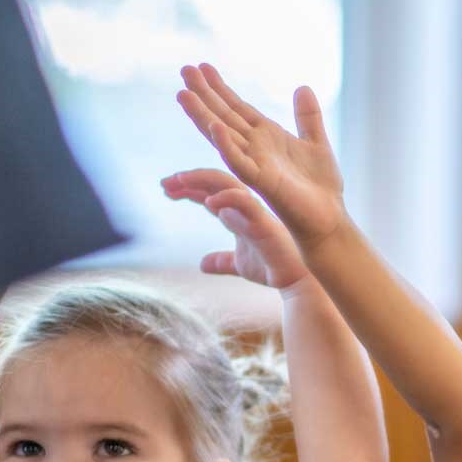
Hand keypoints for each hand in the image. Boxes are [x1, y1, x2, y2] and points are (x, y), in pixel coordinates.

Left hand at [161, 168, 308, 289]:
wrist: (296, 281)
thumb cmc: (272, 269)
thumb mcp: (239, 264)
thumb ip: (221, 260)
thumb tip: (203, 264)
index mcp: (238, 213)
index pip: (209, 192)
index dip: (187, 188)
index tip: (165, 189)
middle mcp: (245, 206)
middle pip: (213, 181)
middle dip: (187, 179)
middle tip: (165, 183)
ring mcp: (254, 210)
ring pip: (225, 182)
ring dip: (199, 179)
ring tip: (177, 182)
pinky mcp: (262, 220)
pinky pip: (242, 201)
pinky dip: (225, 198)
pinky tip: (208, 204)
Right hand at [177, 63, 345, 251]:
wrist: (330, 219)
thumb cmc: (322, 187)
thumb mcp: (316, 143)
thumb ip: (308, 117)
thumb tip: (303, 87)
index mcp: (266, 137)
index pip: (237, 108)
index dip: (220, 88)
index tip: (202, 66)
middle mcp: (256, 149)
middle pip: (224, 116)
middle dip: (204, 94)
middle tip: (184, 69)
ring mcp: (256, 165)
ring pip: (223, 137)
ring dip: (203, 116)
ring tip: (184, 95)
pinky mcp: (263, 183)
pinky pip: (240, 164)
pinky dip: (227, 145)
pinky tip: (215, 127)